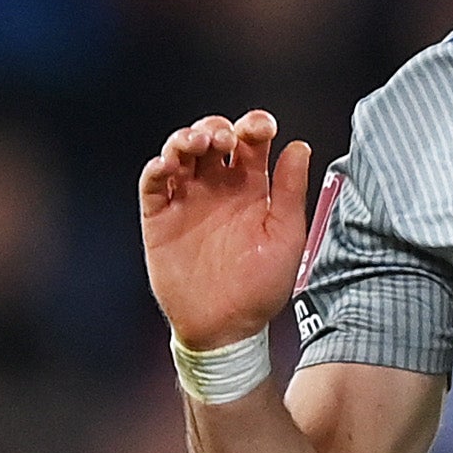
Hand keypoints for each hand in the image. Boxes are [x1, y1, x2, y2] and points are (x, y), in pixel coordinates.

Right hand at [138, 110, 312, 352]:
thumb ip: (291, 191)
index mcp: (251, 188)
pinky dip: (156, 169)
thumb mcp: (286, 237)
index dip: (254, 125)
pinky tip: (167, 166)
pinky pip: (153, 185)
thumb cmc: (260, 287)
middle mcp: (217, 187)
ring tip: (195, 143)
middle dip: (216, 128)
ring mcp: (187, 200)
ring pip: (180, 153)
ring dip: (184, 139)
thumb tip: (299, 146)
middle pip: (212, 138)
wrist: (226, 327)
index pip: (250, 142)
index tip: (262, 128)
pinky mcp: (160, 219)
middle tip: (224, 139)